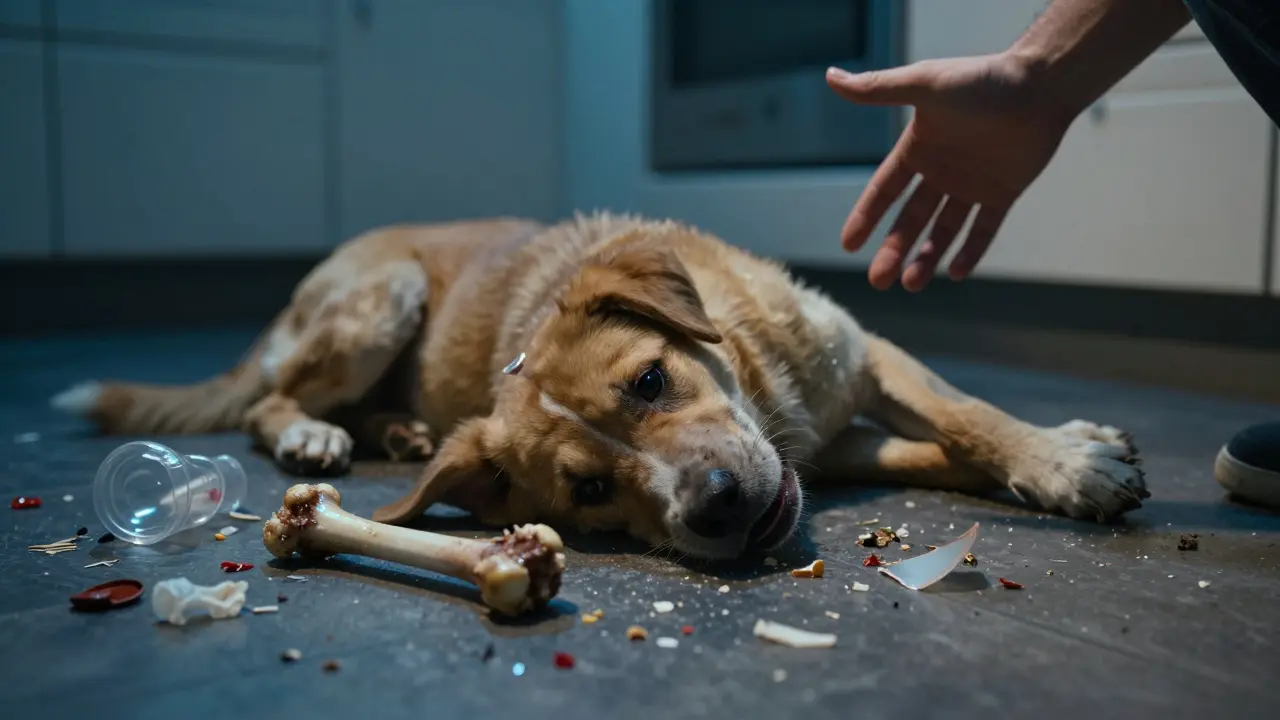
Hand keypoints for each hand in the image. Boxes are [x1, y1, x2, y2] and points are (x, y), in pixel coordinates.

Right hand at [828, 53, 1076, 290]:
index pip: (884, 190)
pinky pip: (983, 229)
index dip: (866, 217)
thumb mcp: (924, 84)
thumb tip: (830, 76)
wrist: (1042, 85)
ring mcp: (971, 185)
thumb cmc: (983, 81)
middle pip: (910, 220)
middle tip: (879, 280)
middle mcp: (940, 171)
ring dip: (926, 258)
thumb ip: (878, 88)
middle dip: (893, 250)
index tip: (849, 245)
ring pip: (942, 231)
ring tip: (912, 284)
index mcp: (918, 148)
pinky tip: (956, 273)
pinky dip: (970, 252)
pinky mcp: (1002, 193)